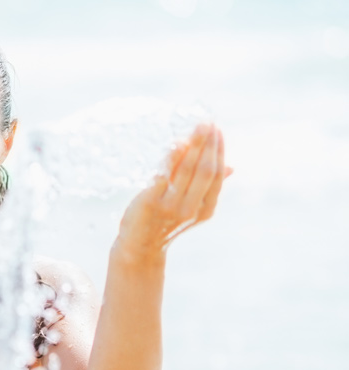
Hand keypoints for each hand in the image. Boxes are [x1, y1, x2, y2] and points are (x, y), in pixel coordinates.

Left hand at [117, 123, 229, 261]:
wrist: (140, 246)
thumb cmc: (166, 222)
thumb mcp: (192, 207)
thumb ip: (208, 187)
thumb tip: (231, 167)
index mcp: (205, 210)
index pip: (215, 175)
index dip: (217, 151)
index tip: (217, 130)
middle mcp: (190, 209)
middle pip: (203, 171)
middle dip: (207, 145)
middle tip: (207, 123)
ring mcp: (170, 206)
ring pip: (186, 170)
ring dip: (193, 146)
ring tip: (197, 128)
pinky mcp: (150, 202)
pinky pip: (163, 175)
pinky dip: (171, 158)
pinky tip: (177, 143)